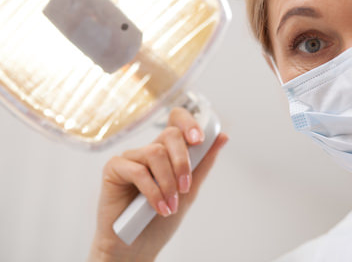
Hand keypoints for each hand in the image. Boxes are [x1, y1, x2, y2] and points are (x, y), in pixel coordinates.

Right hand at [88, 107, 228, 261]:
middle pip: (170, 134)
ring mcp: (130, 158)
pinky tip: (159, 208)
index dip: (189, 122)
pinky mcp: (113, 168)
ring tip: (171, 205)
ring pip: (155, 153)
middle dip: (183, 162)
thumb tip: (223, 137)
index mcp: (167, 152)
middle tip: (186, 188)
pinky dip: (152, 191)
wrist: (137, 247)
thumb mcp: (189, 191)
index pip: (177, 120)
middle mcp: (148, 151)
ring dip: (168, 182)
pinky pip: (137, 170)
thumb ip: (203, 163)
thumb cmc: (160, 220)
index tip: (199, 140)